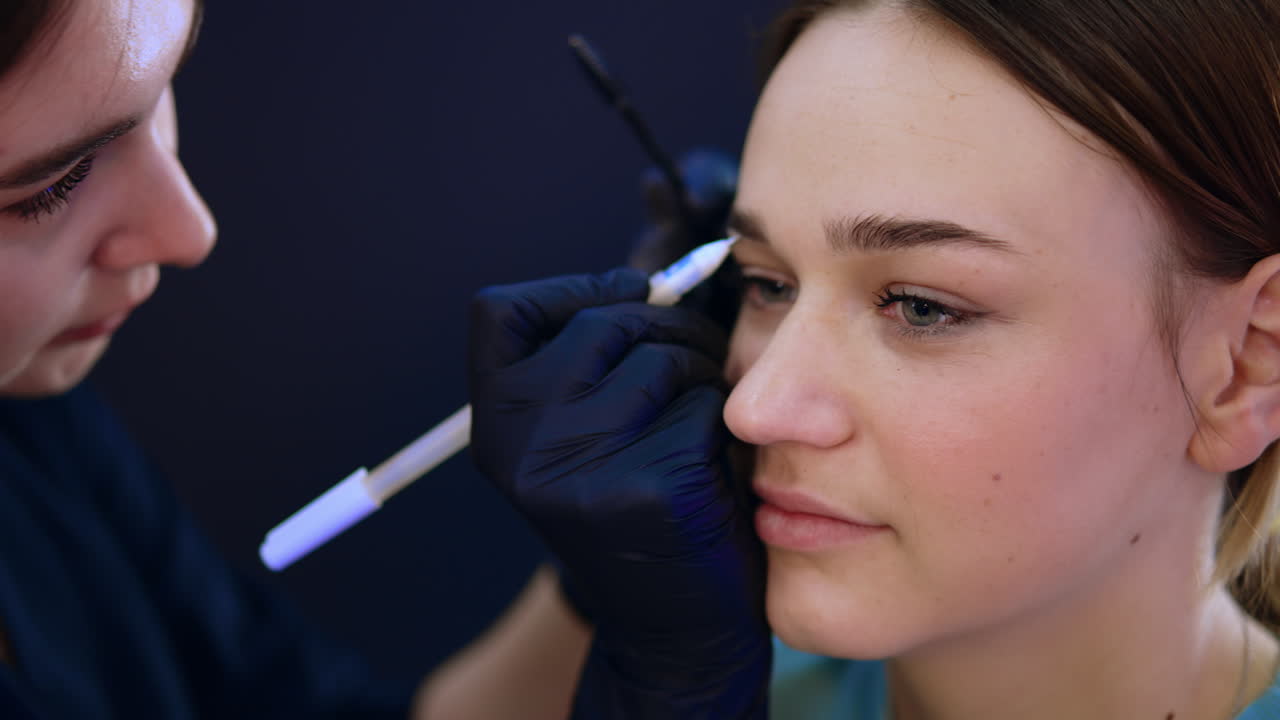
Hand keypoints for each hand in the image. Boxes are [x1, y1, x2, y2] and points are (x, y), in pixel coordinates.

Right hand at [468, 268, 769, 717]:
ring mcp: (583, 468)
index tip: (622, 306)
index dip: (571, 291)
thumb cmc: (637, 503)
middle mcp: (521, 444)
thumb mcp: (583, 431)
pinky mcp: (654, 488)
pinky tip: (712, 471)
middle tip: (689, 367)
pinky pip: (709, 406)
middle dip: (666, 329)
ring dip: (701, 377)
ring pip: (666, 357)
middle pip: (605, 320)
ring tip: (696, 427)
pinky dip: (723, 427)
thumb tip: (674, 265)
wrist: (671, 630)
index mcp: (493, 425)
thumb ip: (596, 353)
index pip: (501, 309)